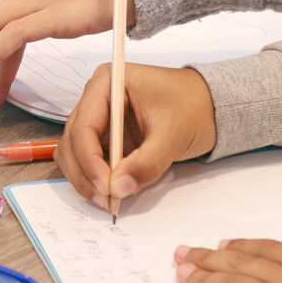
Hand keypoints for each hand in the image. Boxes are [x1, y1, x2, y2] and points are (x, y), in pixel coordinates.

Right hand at [57, 63, 216, 204]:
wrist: (210, 108)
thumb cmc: (193, 107)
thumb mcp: (173, 134)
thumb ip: (146, 162)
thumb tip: (118, 188)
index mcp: (108, 83)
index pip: (84, 125)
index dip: (89, 159)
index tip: (105, 186)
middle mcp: (96, 99)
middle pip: (71, 141)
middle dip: (84, 173)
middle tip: (106, 199)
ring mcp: (98, 119)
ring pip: (73, 153)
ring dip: (84, 179)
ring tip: (108, 199)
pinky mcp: (105, 137)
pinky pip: (87, 161)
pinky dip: (93, 179)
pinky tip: (111, 192)